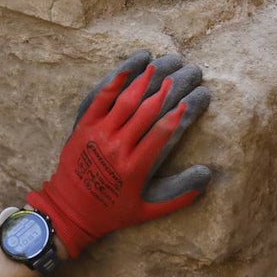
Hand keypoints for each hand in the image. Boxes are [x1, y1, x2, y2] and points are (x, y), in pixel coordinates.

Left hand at [27, 51, 212, 257]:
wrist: (68, 210)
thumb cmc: (110, 213)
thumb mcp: (148, 211)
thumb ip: (179, 196)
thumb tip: (208, 176)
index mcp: (135, 167)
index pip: (163, 132)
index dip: (181, 112)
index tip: (196, 97)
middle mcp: (117, 147)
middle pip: (148, 110)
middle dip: (170, 88)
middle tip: (187, 71)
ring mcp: (97, 135)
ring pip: (125, 101)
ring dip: (145, 80)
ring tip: (162, 63)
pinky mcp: (82, 128)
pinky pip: (99, 100)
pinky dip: (114, 82)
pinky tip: (128, 69)